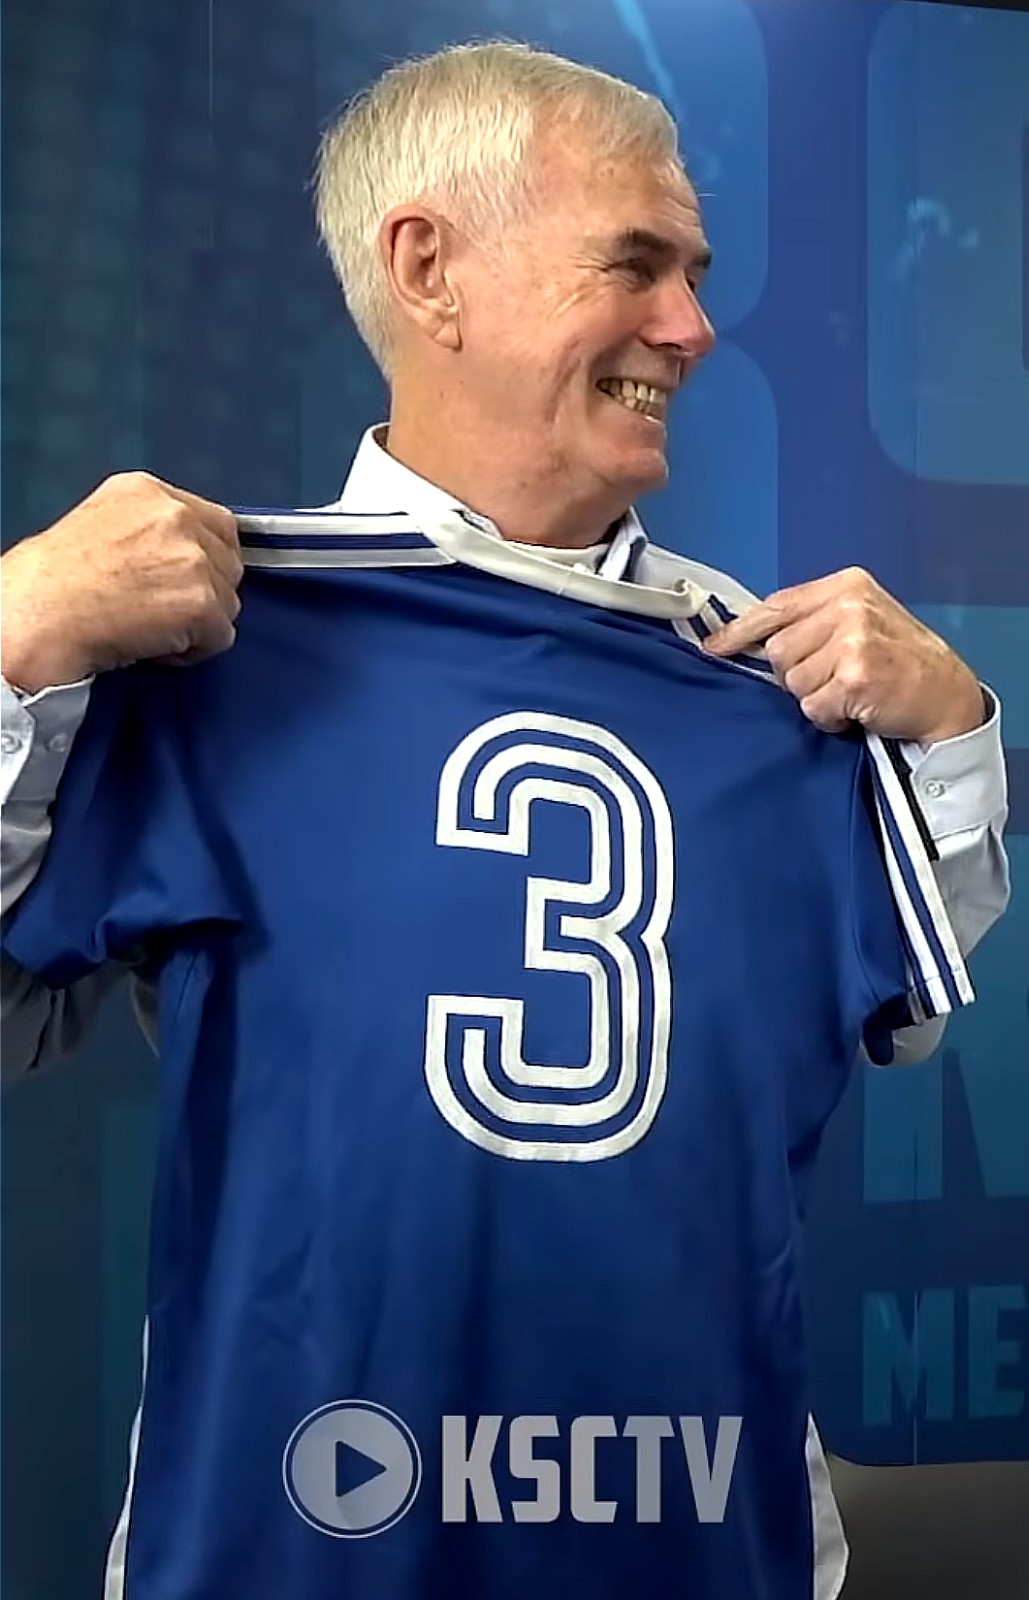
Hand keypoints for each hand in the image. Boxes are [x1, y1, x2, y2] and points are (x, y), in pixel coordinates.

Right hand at [1, 472, 242, 693]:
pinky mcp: (201, 602)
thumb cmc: (53, 584)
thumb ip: (149, 530)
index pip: (217, 523)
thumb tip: (182, 557)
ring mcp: (193, 558)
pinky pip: (220, 637)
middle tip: (160, 610)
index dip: (206, 559)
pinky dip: (193, 651)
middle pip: (229, 562)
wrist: (40, 618)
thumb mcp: (101, 524)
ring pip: (228, 601)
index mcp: (148, 491)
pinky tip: (155, 645)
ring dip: (197, 623)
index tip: (182, 582)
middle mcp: (176, 516)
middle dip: (204, 591)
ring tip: (151, 628)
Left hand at [703, 567, 985, 743]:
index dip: (740, 631)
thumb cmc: (899, 661)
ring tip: (848, 694)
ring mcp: (853, 640)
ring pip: (792, 682)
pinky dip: (829, 718)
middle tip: (831, 680)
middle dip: (795, 674)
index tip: (714, 648)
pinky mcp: (855, 677)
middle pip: (777, 651)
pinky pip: (813, 707)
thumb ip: (813, 621)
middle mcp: (848, 607)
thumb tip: (753, 640)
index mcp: (845, 585)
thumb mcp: (861, 620)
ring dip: (814, 698)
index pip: (776, 606)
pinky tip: (855, 710)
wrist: (946, 693)